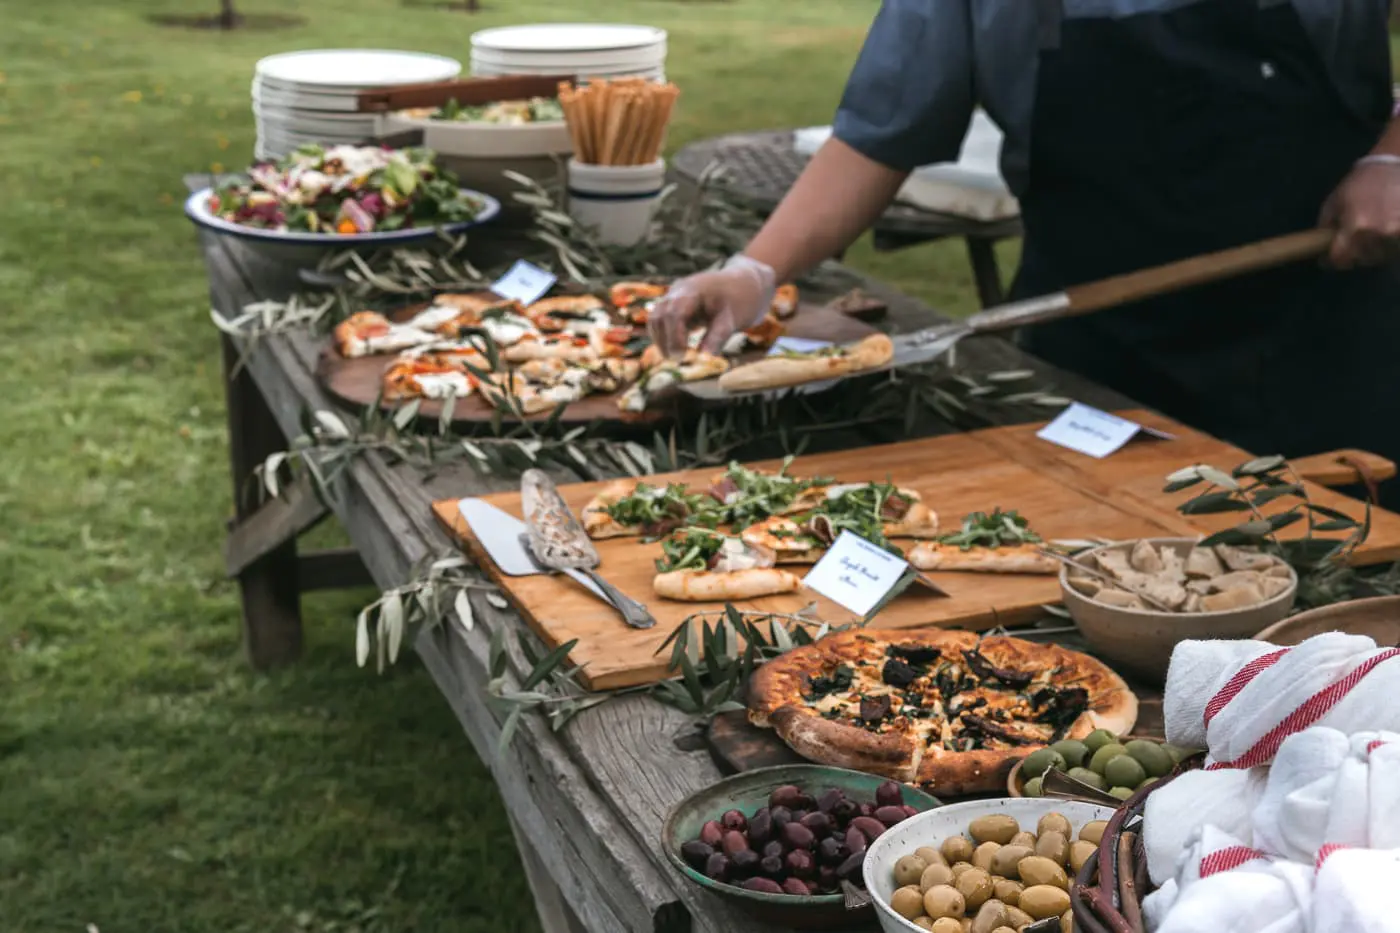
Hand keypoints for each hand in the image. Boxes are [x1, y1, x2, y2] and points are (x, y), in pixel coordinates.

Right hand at [648, 255, 775, 355]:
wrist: (746, 283)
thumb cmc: (742, 299)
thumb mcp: (733, 319)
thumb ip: (717, 338)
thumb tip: (704, 359)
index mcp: (694, 290)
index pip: (674, 313)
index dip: (674, 337)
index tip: (682, 357)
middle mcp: (679, 291)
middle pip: (660, 316)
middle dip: (665, 340)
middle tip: (678, 361)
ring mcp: (675, 296)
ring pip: (656, 318)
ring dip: (662, 339)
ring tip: (676, 358)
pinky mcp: (676, 305)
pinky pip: (662, 321)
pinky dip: (666, 336)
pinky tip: (677, 350)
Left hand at [1320, 159, 1399, 268]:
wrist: (1390, 165)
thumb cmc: (1358, 183)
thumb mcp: (1333, 202)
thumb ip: (1324, 227)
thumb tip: (1320, 248)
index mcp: (1355, 225)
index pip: (1341, 258)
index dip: (1334, 261)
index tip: (1333, 258)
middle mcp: (1377, 231)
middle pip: (1363, 259)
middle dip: (1356, 254)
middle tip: (1354, 244)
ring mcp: (1396, 231)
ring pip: (1383, 256)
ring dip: (1375, 251)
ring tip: (1371, 236)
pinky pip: (1397, 248)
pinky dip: (1391, 245)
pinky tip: (1386, 232)